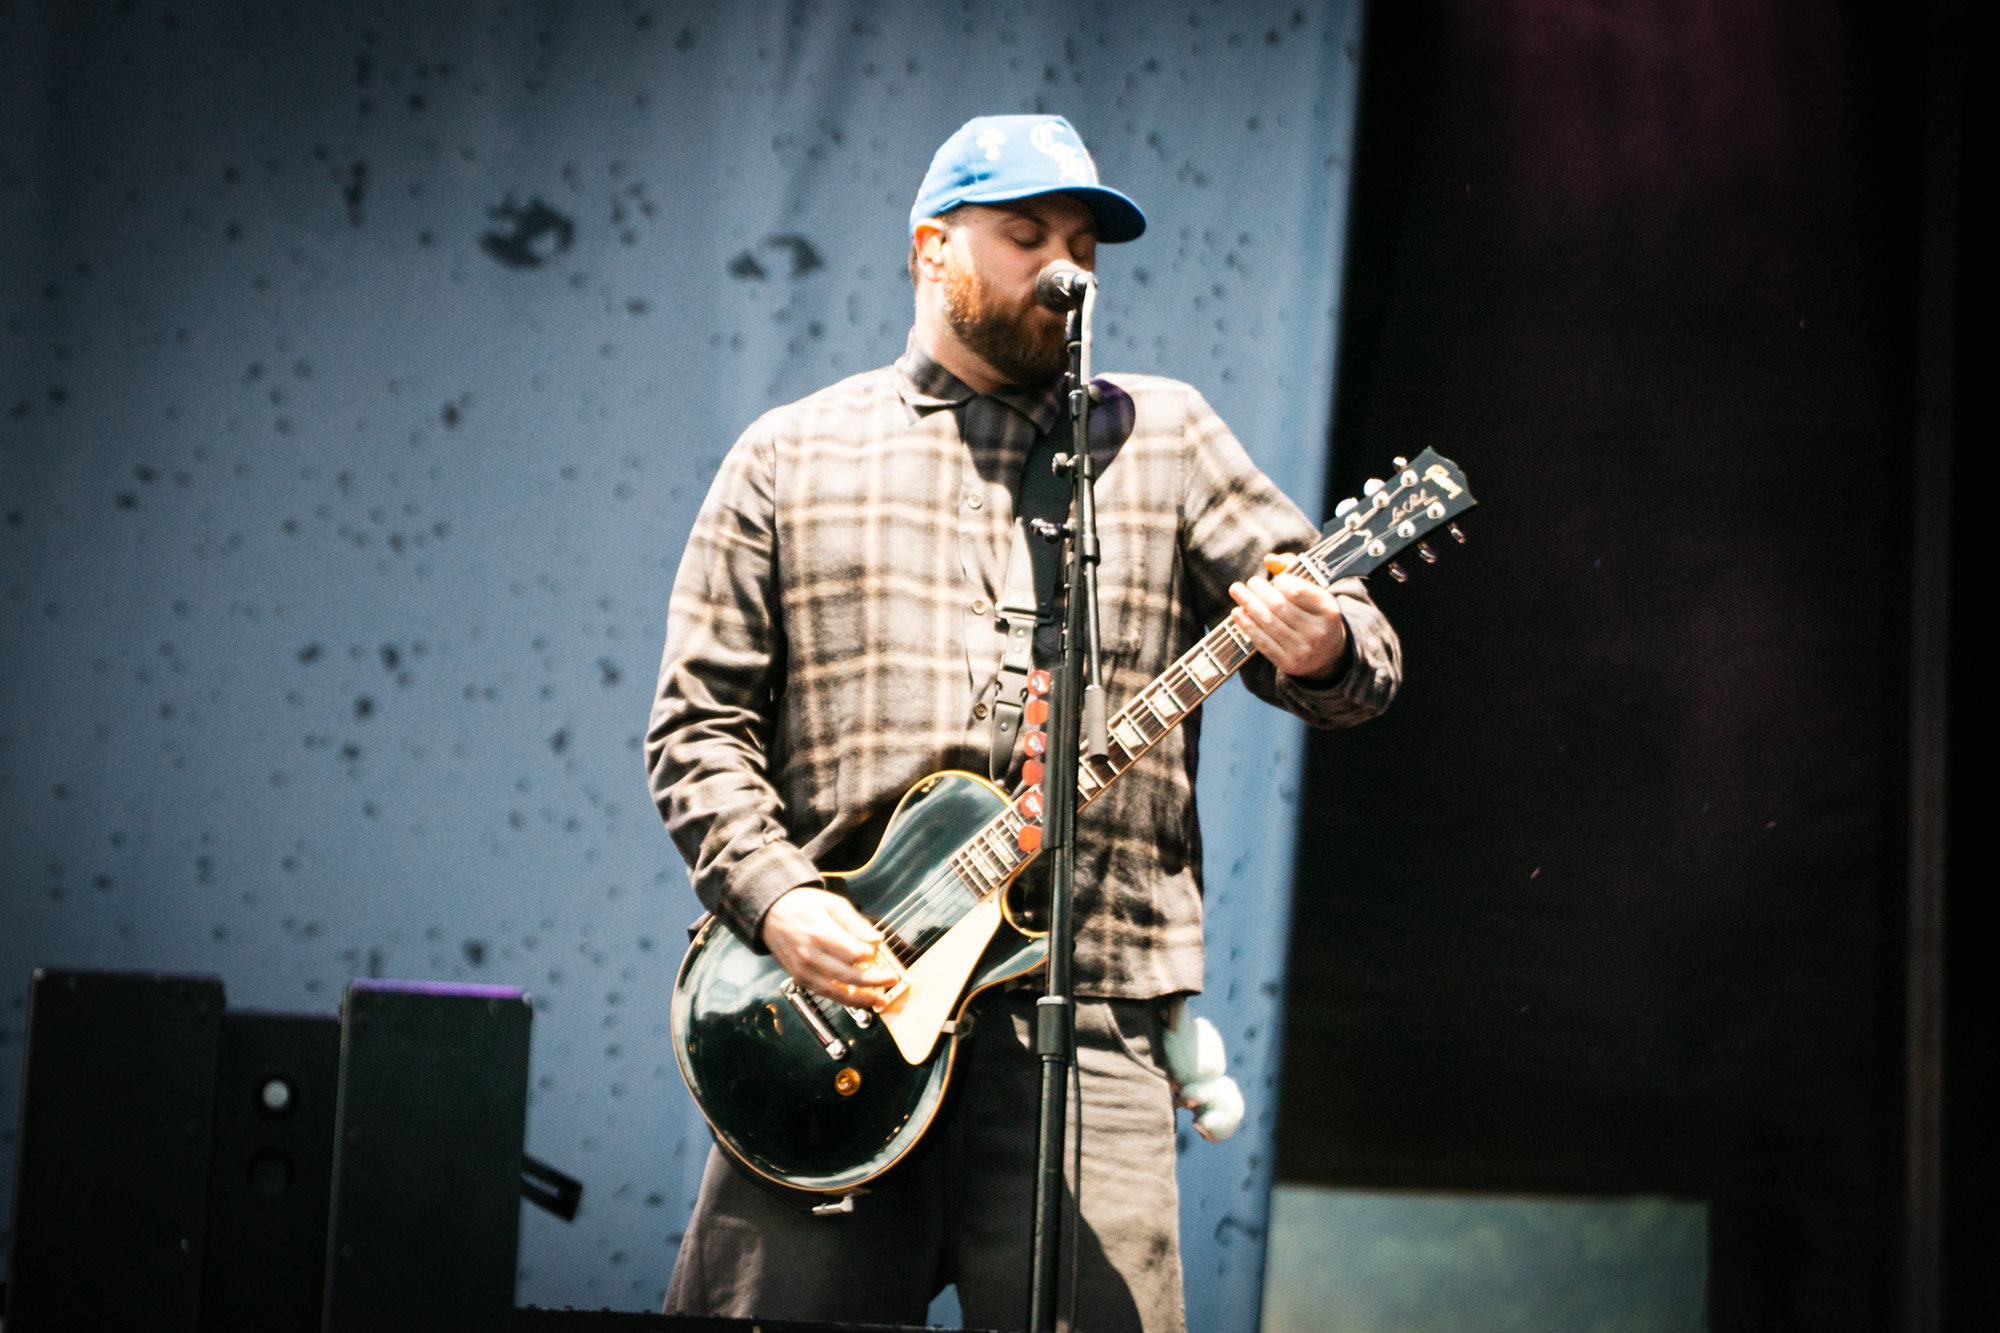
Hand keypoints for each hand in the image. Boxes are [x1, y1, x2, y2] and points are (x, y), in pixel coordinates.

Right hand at [760, 886, 900, 1010]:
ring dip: (861, 999)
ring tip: (880, 1000)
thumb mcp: (833, 904)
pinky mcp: (799, 979)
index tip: (877, 949)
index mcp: (819, 933)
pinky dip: (843, 1000)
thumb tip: (878, 940)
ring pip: (836, 991)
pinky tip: (859, 1000)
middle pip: (847, 975)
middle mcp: (809, 955)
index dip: (870, 954)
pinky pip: (824, 994)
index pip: (853, 953)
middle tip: (892, 979)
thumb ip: (857, 923)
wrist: (772, 913)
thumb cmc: (804, 906)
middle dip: (874, 980)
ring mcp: (802, 970)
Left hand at [1227, 556, 1348, 678]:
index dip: (1281, 581)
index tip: (1276, 580)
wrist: (1328, 654)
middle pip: (1279, 606)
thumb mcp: (1313, 591)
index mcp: (1329, 610)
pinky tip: (1237, 612)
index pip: (1297, 591)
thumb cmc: (1315, 613)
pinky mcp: (1288, 663)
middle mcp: (1318, 632)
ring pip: (1268, 623)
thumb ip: (1292, 569)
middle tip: (1250, 582)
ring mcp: (1303, 650)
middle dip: (1259, 591)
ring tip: (1236, 591)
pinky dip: (1246, 625)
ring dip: (1248, 604)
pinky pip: (1262, 642)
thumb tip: (1269, 559)